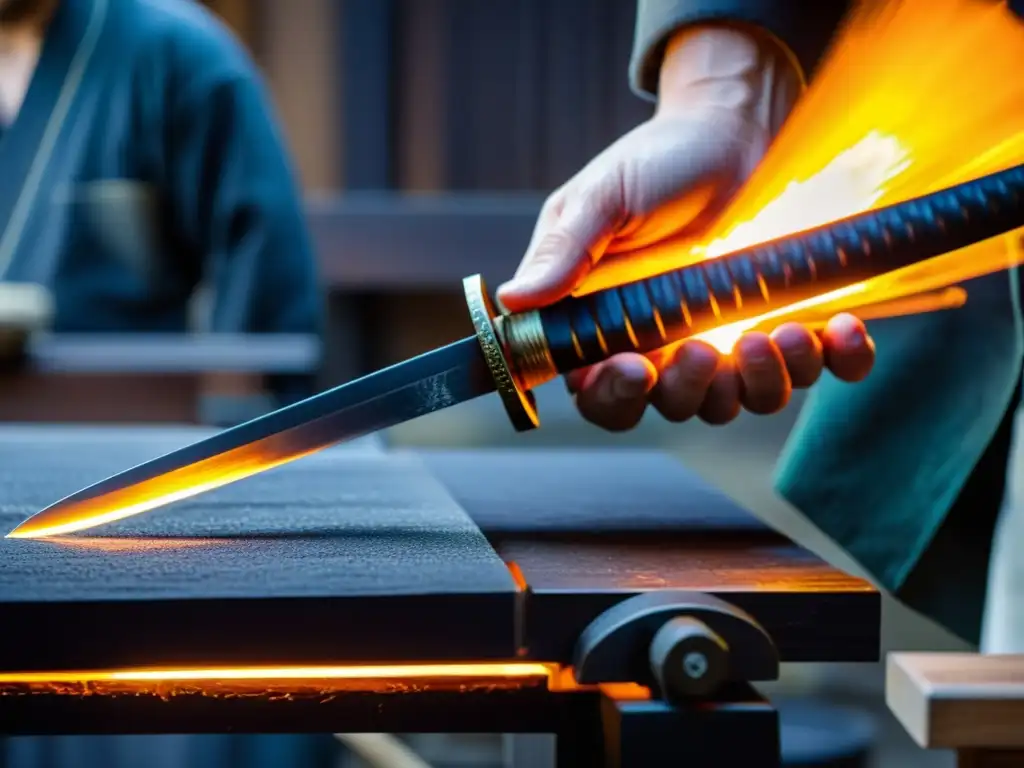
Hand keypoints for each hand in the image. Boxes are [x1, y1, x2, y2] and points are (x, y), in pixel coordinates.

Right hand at [496, 25, 874, 430]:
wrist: (734, 125)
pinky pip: (822, 368)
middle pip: (675, 407)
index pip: (603, 395)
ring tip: (781, 331)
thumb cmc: (658, 160)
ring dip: (764, 381)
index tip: (635, 368)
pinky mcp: (789, 319)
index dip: (616, 398)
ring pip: (744, 399)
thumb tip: (512, 299)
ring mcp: (732, 337)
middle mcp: (670, 343)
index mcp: (613, 325)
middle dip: (691, 391)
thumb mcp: (601, 198)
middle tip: (700, 347)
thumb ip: (563, 252)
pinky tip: (839, 329)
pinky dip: (840, 362)